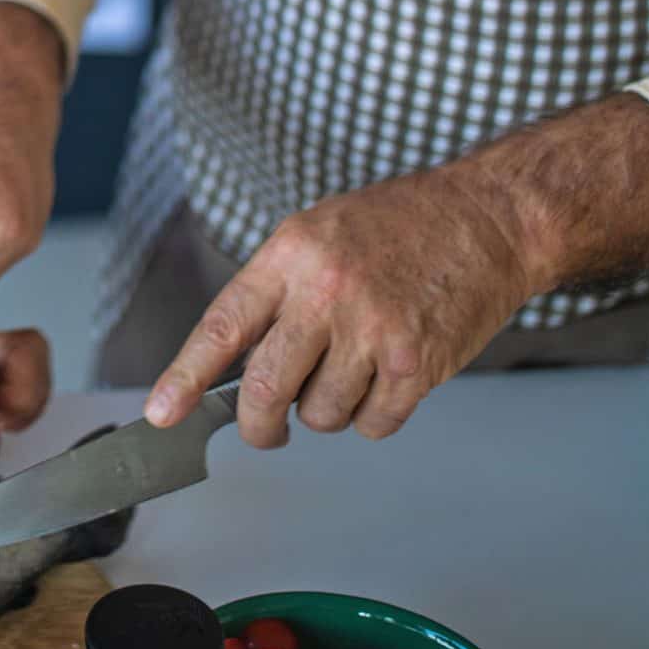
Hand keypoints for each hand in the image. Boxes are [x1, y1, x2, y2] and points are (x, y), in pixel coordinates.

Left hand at [146, 164, 540, 448]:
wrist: (487, 217)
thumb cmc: (400, 225)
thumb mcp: (318, 234)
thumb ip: (277, 294)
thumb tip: (235, 368)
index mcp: (290, 255)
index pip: (221, 328)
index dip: (183, 377)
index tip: (160, 414)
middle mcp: (326, 292)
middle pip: (265, 390)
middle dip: (258, 426)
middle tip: (266, 431)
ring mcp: (373, 330)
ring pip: (321, 415)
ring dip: (328, 412)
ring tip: (353, 369)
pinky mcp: (417, 363)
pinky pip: (374, 424)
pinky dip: (375, 417)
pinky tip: (389, 378)